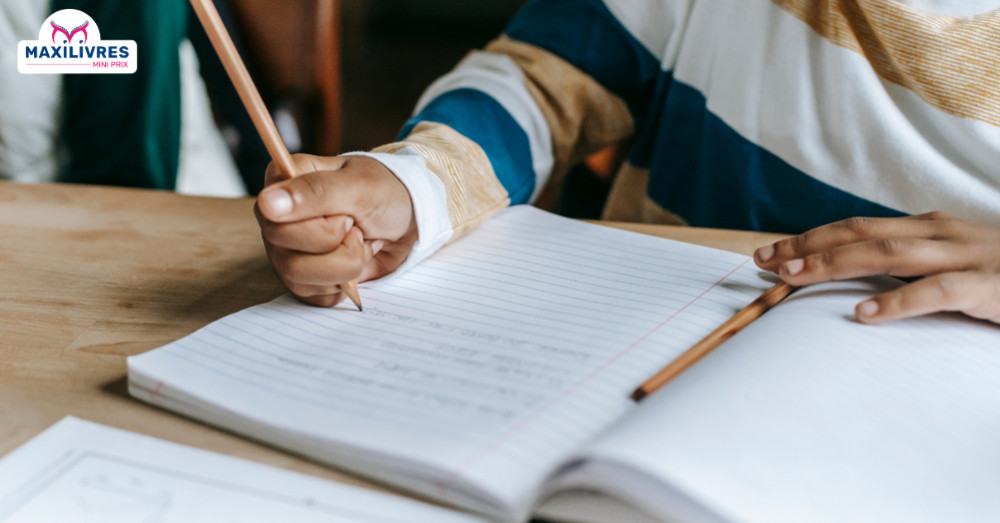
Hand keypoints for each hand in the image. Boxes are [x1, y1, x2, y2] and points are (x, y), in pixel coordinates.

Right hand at [254, 154, 417, 306]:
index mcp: (281, 184)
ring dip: (345, 266)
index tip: (345, 215)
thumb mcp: (358, 185)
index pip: (274, 220)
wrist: (410, 217)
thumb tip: (267, 203)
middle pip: (287, 256)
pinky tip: (356, 260)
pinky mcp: (305, 278)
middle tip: (357, 227)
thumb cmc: (385, 192)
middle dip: (338, 248)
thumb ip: (314, 192)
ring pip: (298, 279)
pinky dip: (344, 284)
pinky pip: (314, 296)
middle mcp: (277, 219)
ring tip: (360, 243)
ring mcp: (287, 251)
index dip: (320, 227)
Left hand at [753, 212, 999, 323]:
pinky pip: (937, 291)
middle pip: (861, 234)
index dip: (810, 238)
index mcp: (927, 227)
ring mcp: (964, 255)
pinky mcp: (987, 285)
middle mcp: (939, 233)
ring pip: (888, 254)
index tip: (769, 253)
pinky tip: (865, 314)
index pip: (855, 228)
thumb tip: (852, 280)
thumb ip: (907, 265)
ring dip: (836, 264)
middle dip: (808, 247)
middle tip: (765, 263)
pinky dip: (898, 302)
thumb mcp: (949, 262)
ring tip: (794, 279)